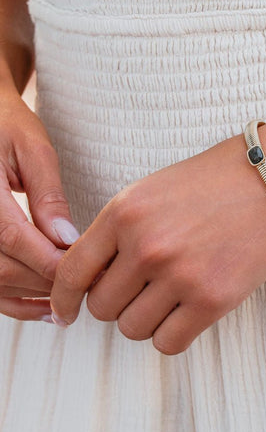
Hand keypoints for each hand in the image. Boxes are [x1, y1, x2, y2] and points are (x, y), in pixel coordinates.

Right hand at [0, 85, 79, 321]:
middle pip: (3, 269)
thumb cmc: (5, 124)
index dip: (52, 261)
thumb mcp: (33, 148)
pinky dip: (13, 301)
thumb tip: (67, 238)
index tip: (91, 271)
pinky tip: (43, 307)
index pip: (14, 239)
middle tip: (92, 285)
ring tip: (72, 302)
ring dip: (32, 298)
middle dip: (49, 282)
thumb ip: (48, 194)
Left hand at [48, 120, 265, 353]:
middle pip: (102, 306)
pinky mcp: (213, 299)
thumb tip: (96, 276)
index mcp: (125, 211)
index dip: (63, 299)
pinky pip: (169, 343)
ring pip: (133, 329)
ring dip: (147, 319)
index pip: (72, 270)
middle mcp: (146, 245)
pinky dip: (173, 334)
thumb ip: (122, 228)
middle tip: (143, 290)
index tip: (66, 313)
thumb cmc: (224, 177)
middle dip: (117, 303)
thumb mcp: (158, 188)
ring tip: (172, 295)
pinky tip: (189, 312)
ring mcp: (179, 274)